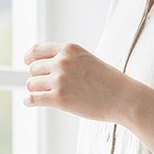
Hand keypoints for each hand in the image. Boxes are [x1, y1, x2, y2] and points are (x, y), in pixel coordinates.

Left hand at [23, 42, 138, 121]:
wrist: (124, 99)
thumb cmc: (110, 83)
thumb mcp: (88, 61)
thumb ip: (68, 60)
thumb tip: (45, 69)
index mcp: (69, 49)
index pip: (37, 51)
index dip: (30, 59)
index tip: (29, 64)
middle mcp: (62, 62)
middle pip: (33, 70)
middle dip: (39, 78)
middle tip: (50, 87)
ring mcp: (60, 80)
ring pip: (32, 84)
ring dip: (37, 91)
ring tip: (49, 96)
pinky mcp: (59, 98)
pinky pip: (33, 98)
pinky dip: (29, 102)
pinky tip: (31, 103)